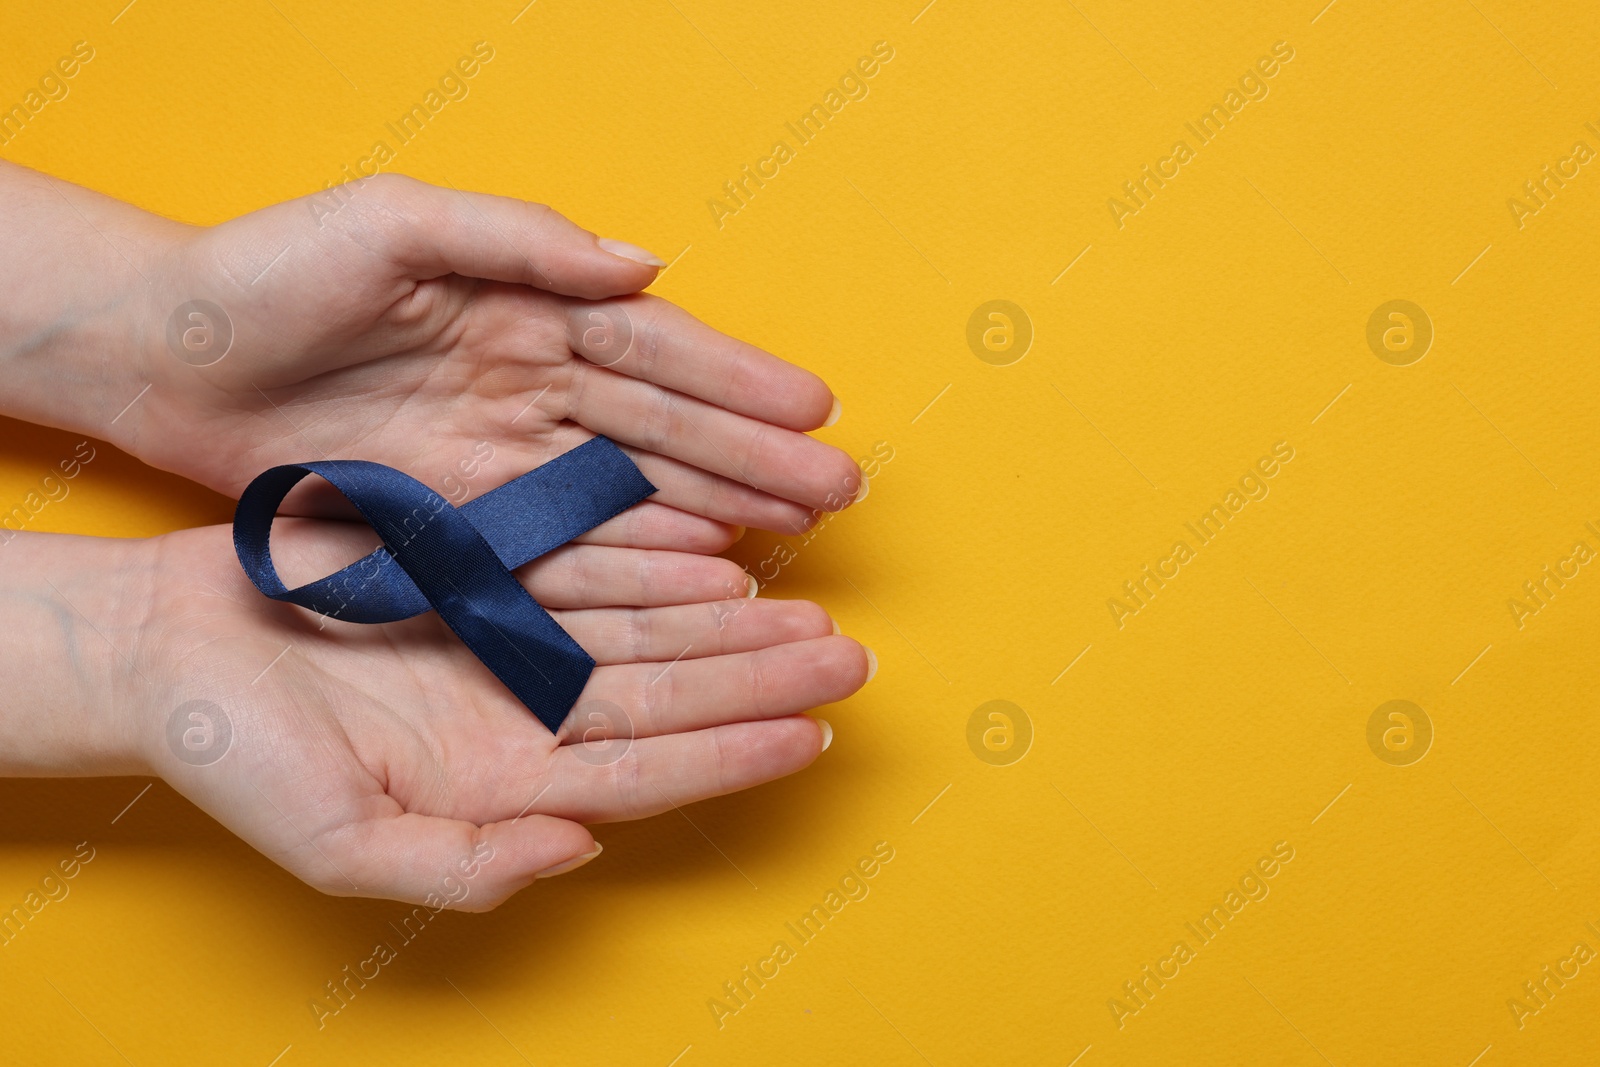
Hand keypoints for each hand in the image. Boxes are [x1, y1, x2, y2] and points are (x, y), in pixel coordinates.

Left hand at [0, 163, 865, 538]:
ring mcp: (498, 460)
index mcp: (523, 307)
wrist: (168, 355)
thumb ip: (520, 238)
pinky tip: (694, 576)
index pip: (653, 348)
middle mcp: (527, 387)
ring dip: (714, 514)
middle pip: (663, 428)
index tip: (816, 406)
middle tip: (838, 490)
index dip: (737, 378)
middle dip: (754, 457)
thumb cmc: (271, 270)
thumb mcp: (393, 223)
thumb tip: (644, 264)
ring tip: (792, 538)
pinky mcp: (457, 521)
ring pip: (630, 492)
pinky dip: (630, 562)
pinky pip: (564, 546)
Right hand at [11, 522, 868, 908]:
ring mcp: (509, 645)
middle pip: (668, 699)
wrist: (168, 650)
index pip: (647, 773)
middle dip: (759, 682)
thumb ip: (464, 868)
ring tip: (806, 613)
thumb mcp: (340, 841)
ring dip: (725, 625)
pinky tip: (712, 557)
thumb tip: (581, 853)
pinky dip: (651, 563)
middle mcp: (521, 716)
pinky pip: (588, 568)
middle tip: (848, 660)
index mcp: (504, 785)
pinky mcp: (484, 577)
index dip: (732, 754)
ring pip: (644, 632)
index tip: (814, 738)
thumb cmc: (239, 758)